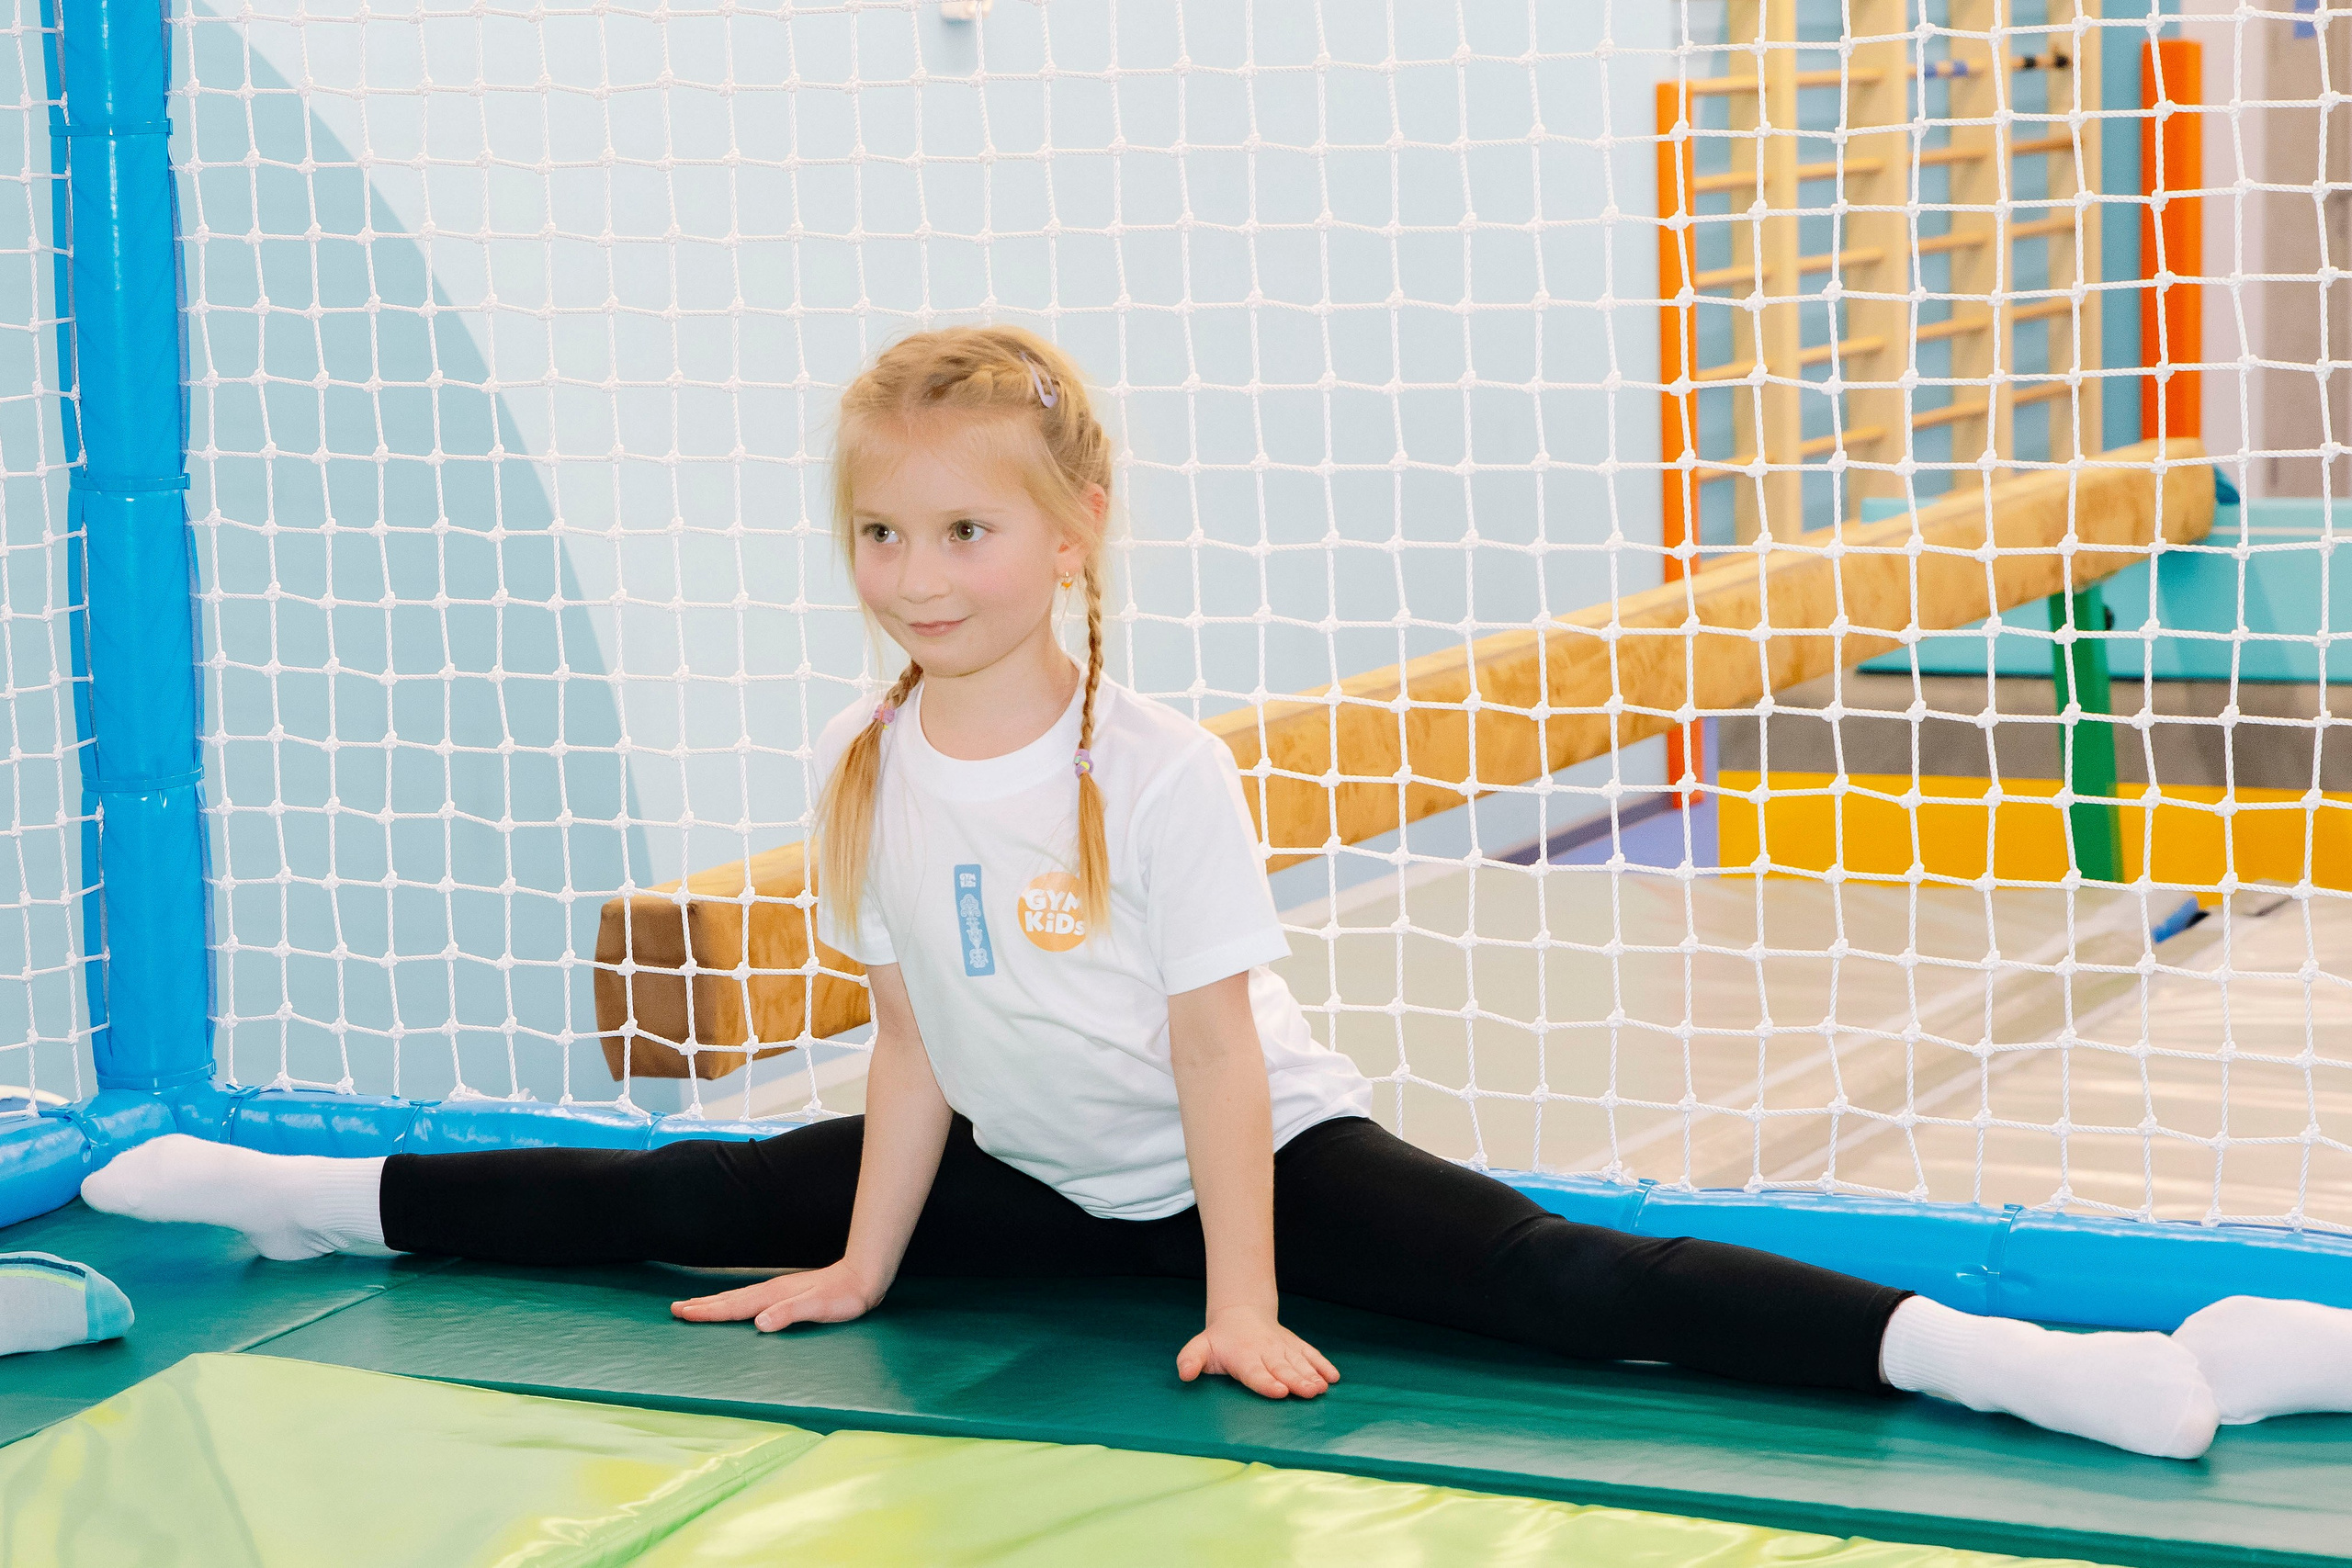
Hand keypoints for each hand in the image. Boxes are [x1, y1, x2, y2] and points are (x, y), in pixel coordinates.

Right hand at [670, 1260, 883, 1332]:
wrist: (863, 1278)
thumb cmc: (844, 1297)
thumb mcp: (818, 1308)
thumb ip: (789, 1314)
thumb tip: (760, 1322)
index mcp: (773, 1296)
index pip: (734, 1306)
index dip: (708, 1312)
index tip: (683, 1313)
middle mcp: (772, 1291)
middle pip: (729, 1299)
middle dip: (702, 1305)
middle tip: (675, 1309)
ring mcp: (778, 1290)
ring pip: (738, 1297)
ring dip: (714, 1302)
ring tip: (694, 1305)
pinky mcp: (786, 1293)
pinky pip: (750, 1298)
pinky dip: (734, 1301)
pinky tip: (734, 1304)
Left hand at [1175, 1304, 1339, 1398]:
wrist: (1241, 1314)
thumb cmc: (1219, 1340)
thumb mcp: (1199, 1347)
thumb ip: (1190, 1360)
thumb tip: (1184, 1374)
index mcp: (1243, 1357)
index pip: (1256, 1373)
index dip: (1267, 1383)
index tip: (1280, 1391)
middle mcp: (1266, 1352)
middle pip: (1283, 1369)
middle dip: (1297, 1381)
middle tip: (1310, 1393)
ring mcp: (1283, 1348)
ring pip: (1299, 1362)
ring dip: (1312, 1375)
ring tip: (1322, 1388)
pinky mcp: (1295, 1346)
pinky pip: (1311, 1354)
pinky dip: (1323, 1364)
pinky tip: (1334, 1377)